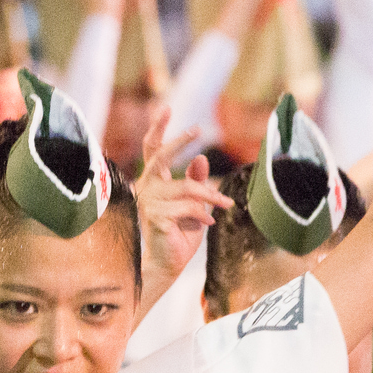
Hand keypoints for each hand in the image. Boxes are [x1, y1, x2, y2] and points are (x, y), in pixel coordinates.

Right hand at [135, 105, 232, 288]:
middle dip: (178, 141)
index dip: (157, 128)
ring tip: (225, 204)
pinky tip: (209, 224)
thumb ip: (196, 182)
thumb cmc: (179, 235)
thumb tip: (201, 160)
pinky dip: (202, 215)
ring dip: (211, 196)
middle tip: (197, 130)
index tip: (166, 108)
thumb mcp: (194, 204)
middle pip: (160, 156)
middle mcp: (147, 188)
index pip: (151, 150)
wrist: (167, 264)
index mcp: (153, 183)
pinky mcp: (156, 217)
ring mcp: (149, 202)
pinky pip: (188, 208)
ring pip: (188, 188)